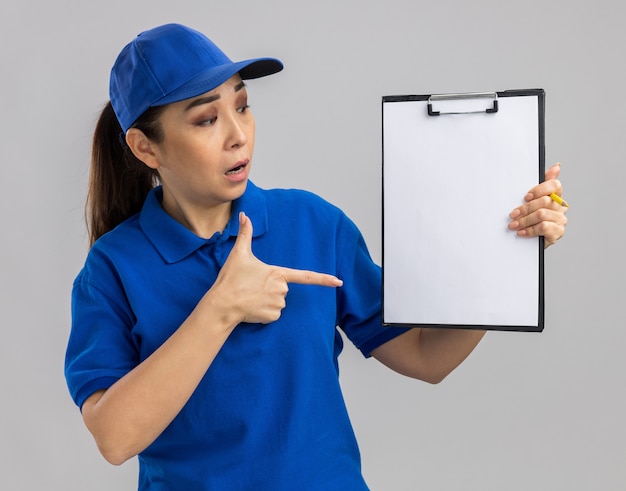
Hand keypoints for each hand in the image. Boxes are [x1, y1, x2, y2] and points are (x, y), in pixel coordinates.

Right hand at [210, 212, 342, 324]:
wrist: (222, 304)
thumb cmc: (231, 278)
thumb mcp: (239, 254)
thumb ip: (245, 234)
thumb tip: (244, 215)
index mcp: (278, 273)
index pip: (306, 276)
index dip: (323, 279)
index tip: (339, 282)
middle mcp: (282, 289)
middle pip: (283, 289)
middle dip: (271, 288)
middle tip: (252, 286)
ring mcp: (278, 304)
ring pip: (278, 302)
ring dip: (267, 300)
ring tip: (251, 297)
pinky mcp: (272, 317)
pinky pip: (273, 314)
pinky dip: (263, 312)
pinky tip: (252, 308)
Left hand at [508, 163, 567, 247]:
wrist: (530, 241)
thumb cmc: (531, 218)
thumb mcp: (532, 200)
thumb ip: (542, 183)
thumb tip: (557, 166)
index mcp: (556, 196)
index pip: (555, 185)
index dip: (540, 189)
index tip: (526, 196)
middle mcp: (561, 207)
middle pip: (545, 201)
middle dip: (525, 208)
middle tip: (513, 214)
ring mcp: (561, 220)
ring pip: (542, 214)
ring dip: (524, 220)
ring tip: (513, 225)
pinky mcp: (558, 232)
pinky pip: (543, 227)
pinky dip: (530, 230)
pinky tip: (521, 232)